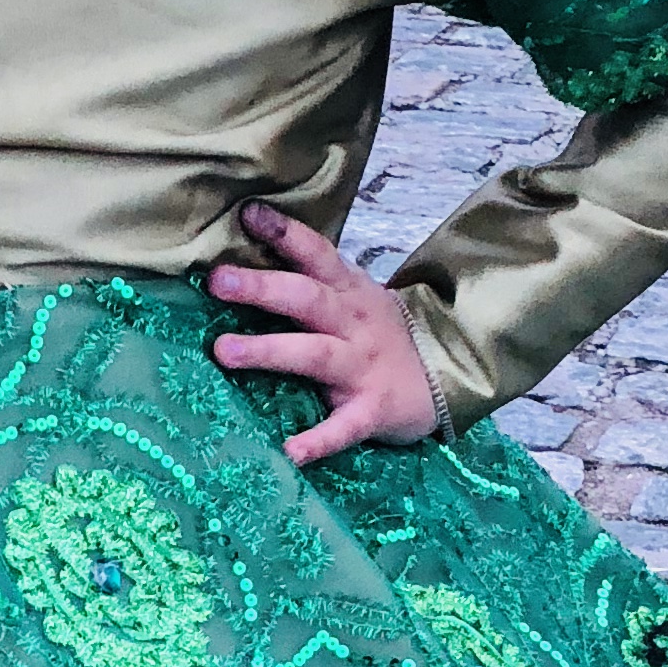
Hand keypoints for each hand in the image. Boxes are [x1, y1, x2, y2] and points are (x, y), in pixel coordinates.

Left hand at [208, 202, 441, 466]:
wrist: (449, 376)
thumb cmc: (382, 335)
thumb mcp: (356, 298)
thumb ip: (311, 283)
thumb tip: (243, 263)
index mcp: (348, 292)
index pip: (316, 254)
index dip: (284, 233)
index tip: (248, 214)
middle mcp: (353, 324)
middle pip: (307, 300)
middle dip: (262, 288)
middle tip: (218, 281)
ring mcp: (363, 367)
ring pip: (314, 355)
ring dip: (269, 352)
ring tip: (224, 351)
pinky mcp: (371, 410)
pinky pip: (344, 427)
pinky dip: (319, 440)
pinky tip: (291, 452)